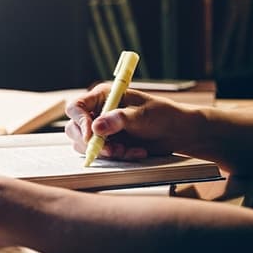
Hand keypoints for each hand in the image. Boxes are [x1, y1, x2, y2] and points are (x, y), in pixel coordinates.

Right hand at [65, 83, 205, 159]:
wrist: (177, 132)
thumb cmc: (162, 115)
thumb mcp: (142, 115)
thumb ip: (119, 120)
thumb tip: (96, 128)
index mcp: (103, 96)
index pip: (77, 107)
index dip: (79, 121)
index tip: (90, 135)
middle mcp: (98, 112)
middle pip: (75, 129)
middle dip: (92, 143)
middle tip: (111, 150)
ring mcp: (102, 129)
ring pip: (86, 145)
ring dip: (107, 152)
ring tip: (128, 150)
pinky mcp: (109, 143)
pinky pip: (103, 154)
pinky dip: (118, 156)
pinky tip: (135, 151)